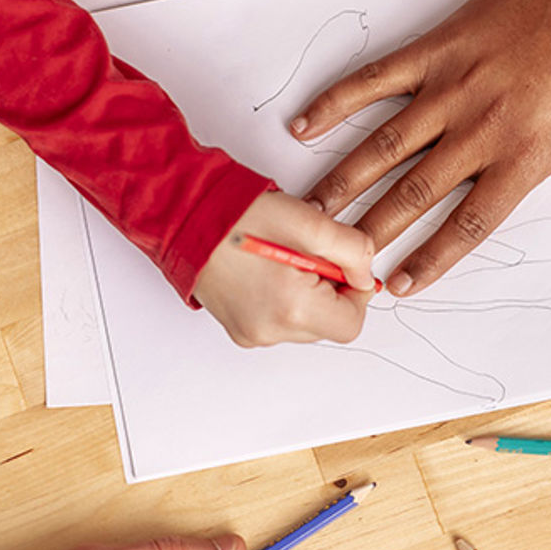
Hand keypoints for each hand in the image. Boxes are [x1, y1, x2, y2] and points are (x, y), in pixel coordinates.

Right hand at [193, 191, 375, 346]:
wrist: (184, 216)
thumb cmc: (238, 215)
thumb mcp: (312, 223)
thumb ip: (354, 252)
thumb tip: (365, 275)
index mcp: (291, 309)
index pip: (351, 323)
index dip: (355, 292)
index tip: (341, 264)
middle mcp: (269, 331)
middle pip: (328, 326)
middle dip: (328, 290)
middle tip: (306, 254)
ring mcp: (251, 334)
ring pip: (305, 323)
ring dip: (307, 294)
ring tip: (283, 259)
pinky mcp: (240, 329)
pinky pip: (280, 322)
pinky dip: (285, 299)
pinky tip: (268, 270)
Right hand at [295, 0, 550, 294]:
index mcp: (524, 156)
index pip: (468, 224)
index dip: (431, 259)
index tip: (400, 285)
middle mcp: (480, 128)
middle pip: (416, 193)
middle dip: (374, 231)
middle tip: (341, 261)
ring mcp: (454, 86)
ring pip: (387, 145)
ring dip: (346, 180)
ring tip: (314, 210)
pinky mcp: (440, 47)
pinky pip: (378, 78)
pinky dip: (339, 101)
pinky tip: (306, 124)